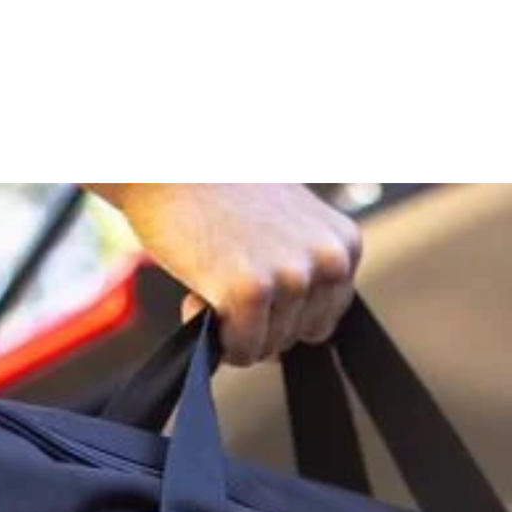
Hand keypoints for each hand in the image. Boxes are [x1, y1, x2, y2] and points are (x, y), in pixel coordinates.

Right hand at [85, 184, 362, 366]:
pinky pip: (241, 350)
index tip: (253, 280)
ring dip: (233, 326)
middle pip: (299, 337)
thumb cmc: (219, 191)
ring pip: (269, 348)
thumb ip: (305, 267)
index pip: (325, 317)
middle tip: (227, 276)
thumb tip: (297, 340)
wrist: (166, 161)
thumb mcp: (286, 221)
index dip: (282, 311)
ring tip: (212, 275)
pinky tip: (196, 295)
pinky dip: (214, 336)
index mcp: (344, 243)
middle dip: (261, 322)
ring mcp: (293, 276)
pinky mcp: (253, 291)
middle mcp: (329, 260)